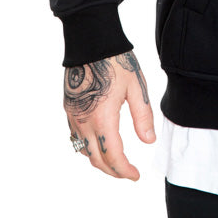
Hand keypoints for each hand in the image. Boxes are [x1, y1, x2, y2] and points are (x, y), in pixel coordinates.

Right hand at [63, 51, 155, 179]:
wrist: (91, 41)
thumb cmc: (117, 61)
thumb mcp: (136, 88)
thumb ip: (143, 116)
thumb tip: (148, 141)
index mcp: (103, 118)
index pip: (113, 156)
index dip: (125, 170)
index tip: (136, 175)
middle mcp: (84, 121)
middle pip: (96, 159)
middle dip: (112, 170)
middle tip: (128, 172)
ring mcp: (73, 116)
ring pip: (83, 150)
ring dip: (98, 160)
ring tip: (115, 160)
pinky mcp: (68, 108)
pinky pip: (75, 137)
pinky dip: (87, 146)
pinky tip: (98, 143)